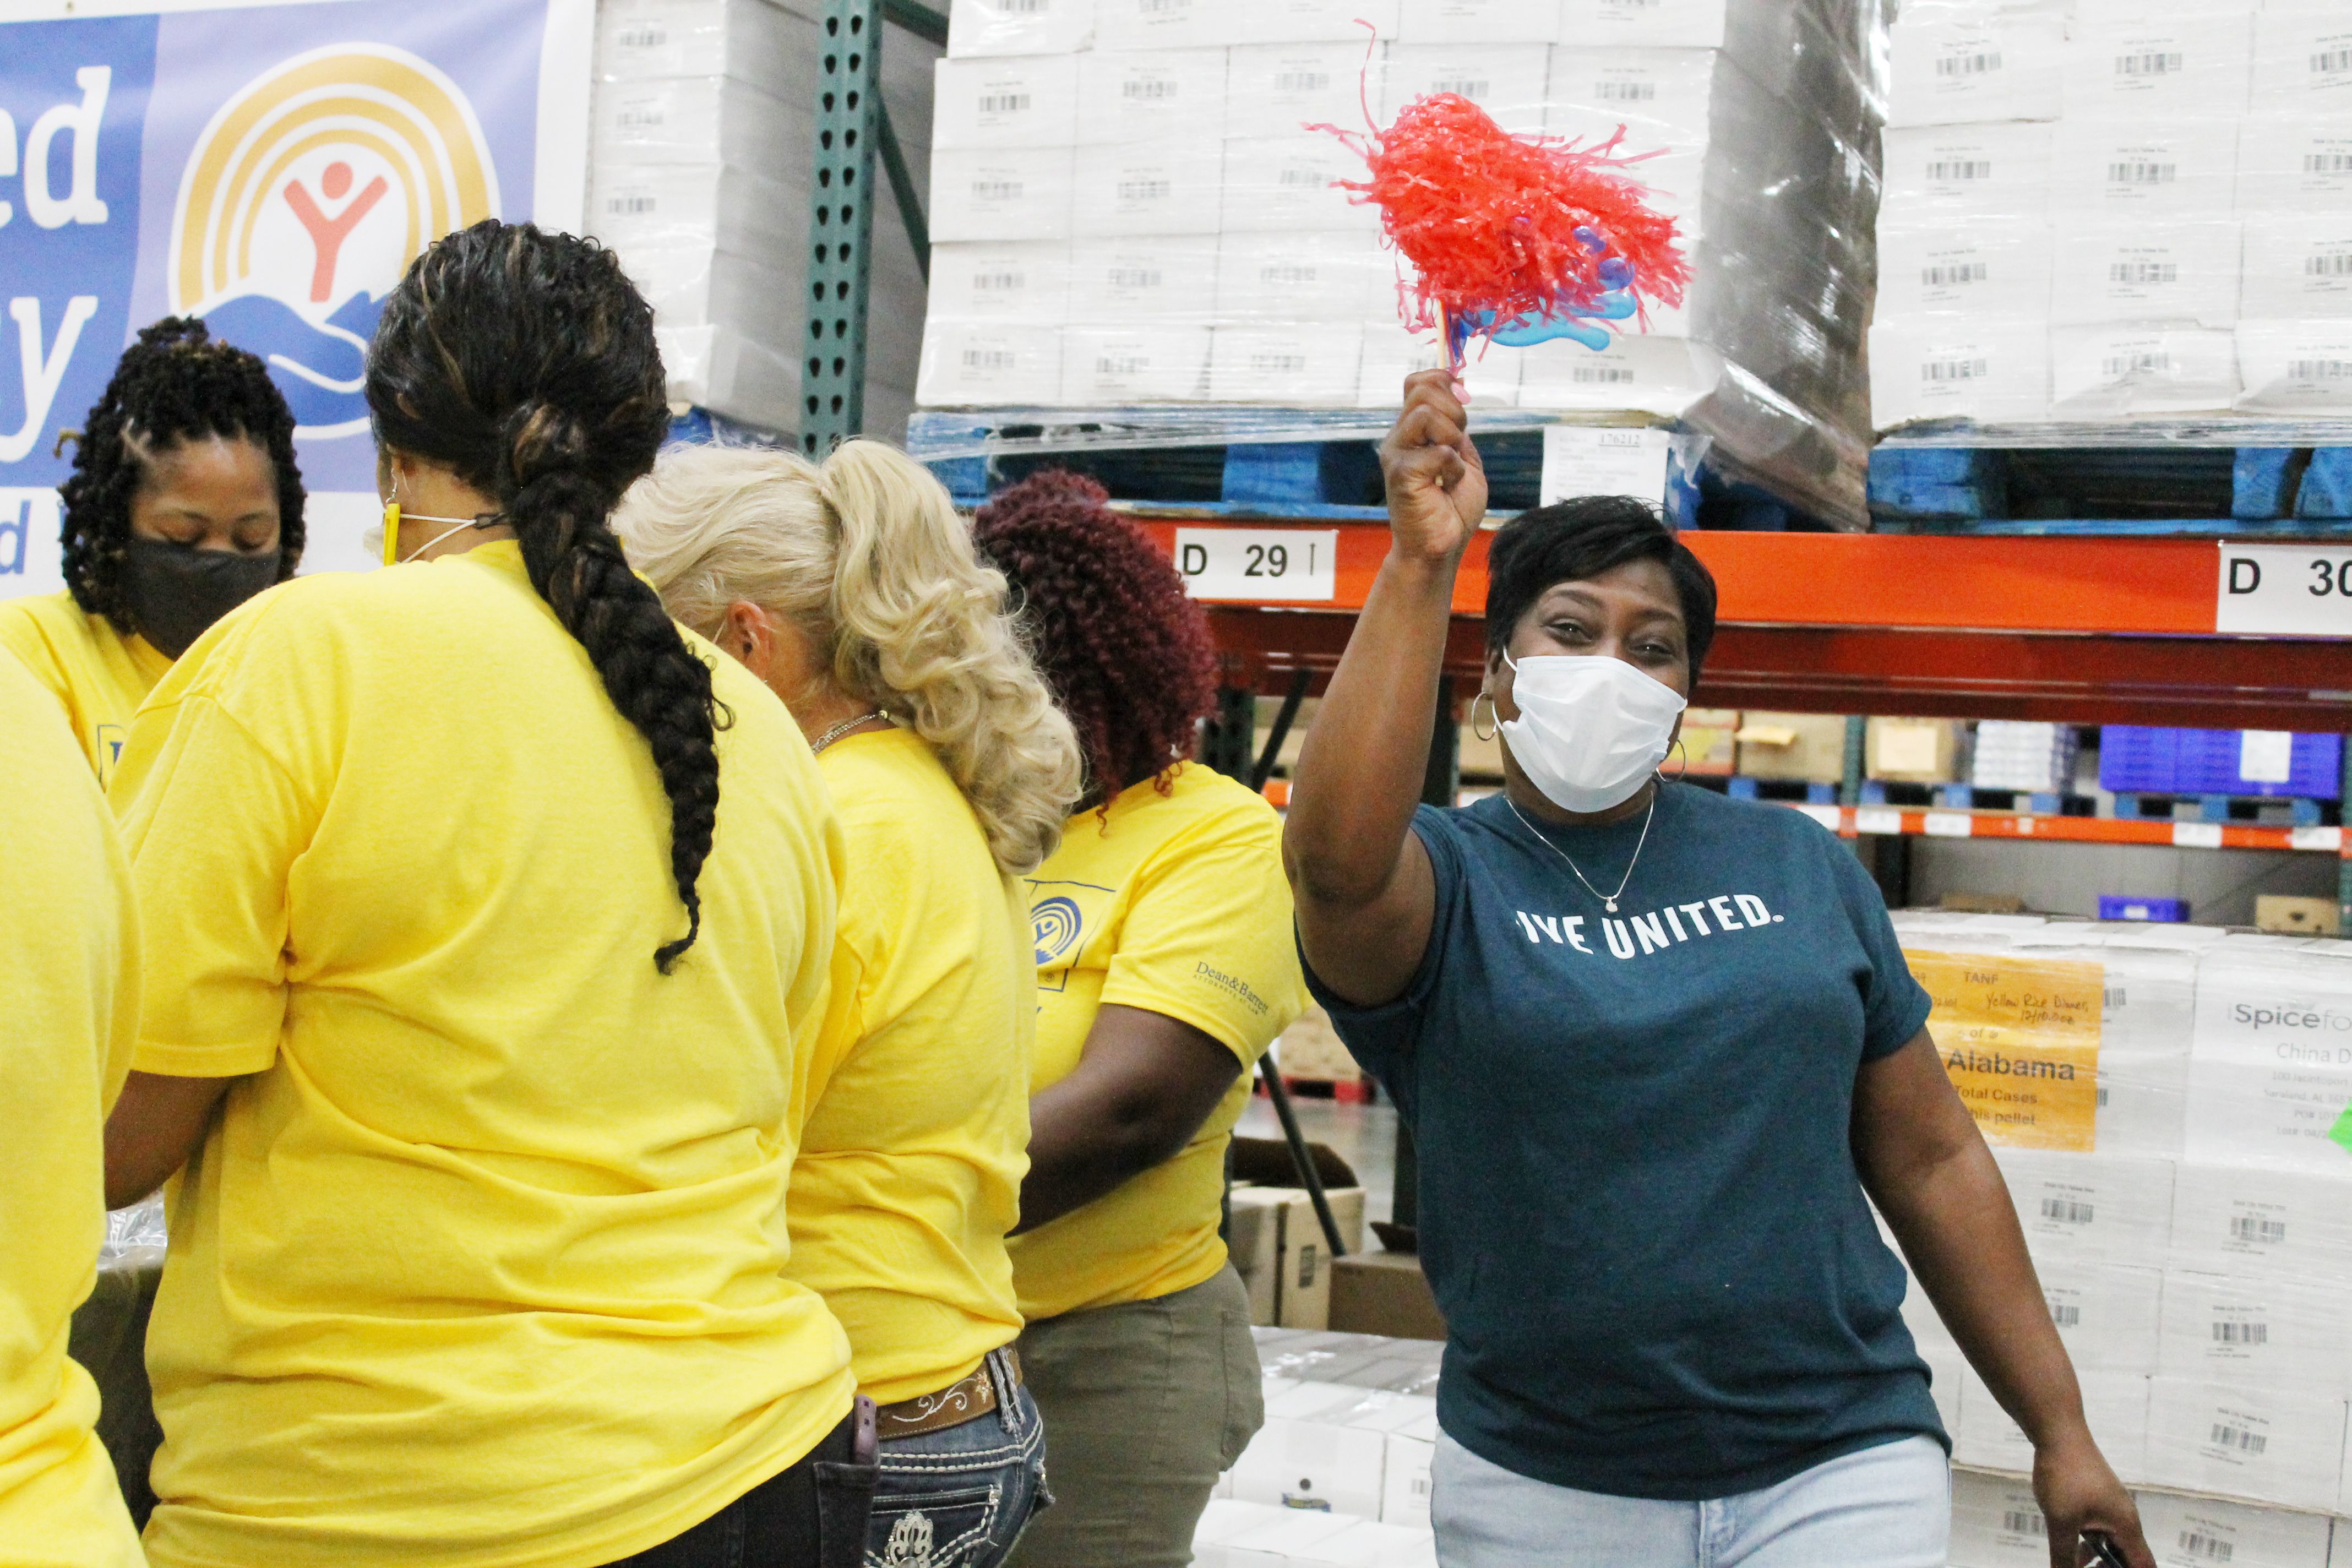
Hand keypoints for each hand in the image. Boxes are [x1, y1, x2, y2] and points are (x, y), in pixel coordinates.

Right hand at [1379, 369, 1486, 563]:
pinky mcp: (1401, 474)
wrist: (1441, 547)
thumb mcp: (1463, 456)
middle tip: (1458, 442)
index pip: (1417, 383)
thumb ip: (1457, 426)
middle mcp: (1398, 438)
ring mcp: (1396, 454)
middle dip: (1454, 410)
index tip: (1463, 399)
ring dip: (1452, 437)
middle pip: (1423, 391)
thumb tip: (1460, 386)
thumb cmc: (1451, 508)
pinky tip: (1446, 486)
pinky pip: (1438, 451)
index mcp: (1412, 431)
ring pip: (1425, 413)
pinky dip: (1453, 468)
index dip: (1443, 381)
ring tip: (1451, 465)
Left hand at [2034, 1431, 2152, 1567]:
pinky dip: (2089, 1540)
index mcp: (2126, 1527)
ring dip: (2097, 1556)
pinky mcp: (2098, 1496)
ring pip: (2112, 1542)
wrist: (2059, 1433)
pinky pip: (2101, 1527)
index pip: (2142, 1565)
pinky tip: (2067, 1542)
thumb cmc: (2065, 1476)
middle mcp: (2125, 1517)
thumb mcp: (2061, 1521)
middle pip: (2129, 1556)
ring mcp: (2112, 1505)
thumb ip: (2064, 1555)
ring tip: (2073, 1563)